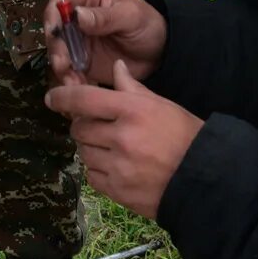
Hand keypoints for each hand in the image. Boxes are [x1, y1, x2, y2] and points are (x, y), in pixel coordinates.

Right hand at [43, 0, 166, 85]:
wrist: (160, 52)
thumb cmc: (147, 24)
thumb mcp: (130, 16)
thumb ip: (105, 16)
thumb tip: (77, 15)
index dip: (53, 14)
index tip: (54, 32)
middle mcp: (76, 16)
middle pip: (55, 29)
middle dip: (56, 48)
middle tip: (62, 64)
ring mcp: (76, 40)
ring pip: (58, 52)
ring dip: (61, 68)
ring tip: (73, 82)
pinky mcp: (79, 61)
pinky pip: (68, 70)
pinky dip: (70, 80)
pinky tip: (79, 88)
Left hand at [45, 61, 201, 219]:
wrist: (205, 179)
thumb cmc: (185, 136)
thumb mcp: (162, 105)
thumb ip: (133, 88)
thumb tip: (116, 67)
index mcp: (133, 110)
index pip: (84, 99)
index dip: (62, 97)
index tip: (52, 98)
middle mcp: (122, 137)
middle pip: (79, 127)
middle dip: (83, 125)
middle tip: (97, 126)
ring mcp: (118, 166)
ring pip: (83, 152)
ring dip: (90, 147)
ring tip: (110, 147)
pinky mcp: (117, 191)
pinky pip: (91, 175)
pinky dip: (97, 169)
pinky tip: (115, 166)